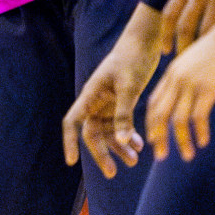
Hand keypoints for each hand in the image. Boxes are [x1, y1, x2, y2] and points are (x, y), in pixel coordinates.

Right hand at [62, 3, 161, 177]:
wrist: (144, 41)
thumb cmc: (133, 59)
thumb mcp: (130, 86)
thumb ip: (125, 114)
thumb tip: (122, 141)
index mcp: (91, 95)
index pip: (72, 122)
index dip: (69, 142)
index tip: (71, 161)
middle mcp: (95, 100)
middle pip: (91, 132)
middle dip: (101, 152)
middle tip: (112, 173)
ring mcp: (108, 102)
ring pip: (108, 131)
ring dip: (118, 146)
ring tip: (134, 161)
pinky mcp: (121, 101)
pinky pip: (121, 124)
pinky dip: (129, 135)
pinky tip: (140, 145)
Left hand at [146, 16, 214, 161]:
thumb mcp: (196, 61)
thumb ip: (188, 76)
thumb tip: (190, 91)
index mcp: (171, 73)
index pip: (153, 102)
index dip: (151, 122)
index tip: (152, 138)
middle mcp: (175, 80)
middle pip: (158, 113)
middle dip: (157, 136)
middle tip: (159, 155)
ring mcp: (190, 84)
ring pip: (176, 119)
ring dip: (180, 140)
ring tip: (186, 156)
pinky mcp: (208, 88)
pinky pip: (198, 115)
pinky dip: (198, 131)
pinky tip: (203, 142)